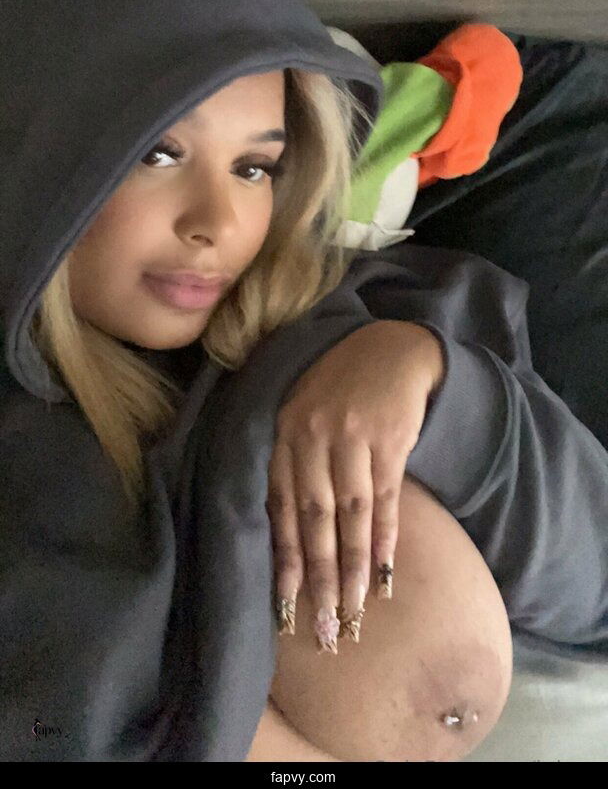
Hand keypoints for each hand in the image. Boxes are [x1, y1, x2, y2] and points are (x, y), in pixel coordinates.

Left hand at [267, 320, 444, 652]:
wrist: (390, 349)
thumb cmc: (340, 387)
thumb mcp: (302, 413)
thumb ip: (290, 462)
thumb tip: (283, 530)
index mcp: (285, 435)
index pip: (281, 509)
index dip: (285, 561)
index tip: (286, 608)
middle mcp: (313, 436)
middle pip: (316, 520)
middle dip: (319, 579)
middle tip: (324, 628)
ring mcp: (352, 437)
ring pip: (351, 516)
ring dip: (352, 570)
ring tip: (354, 614)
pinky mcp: (389, 438)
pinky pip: (386, 499)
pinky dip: (385, 539)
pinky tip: (383, 574)